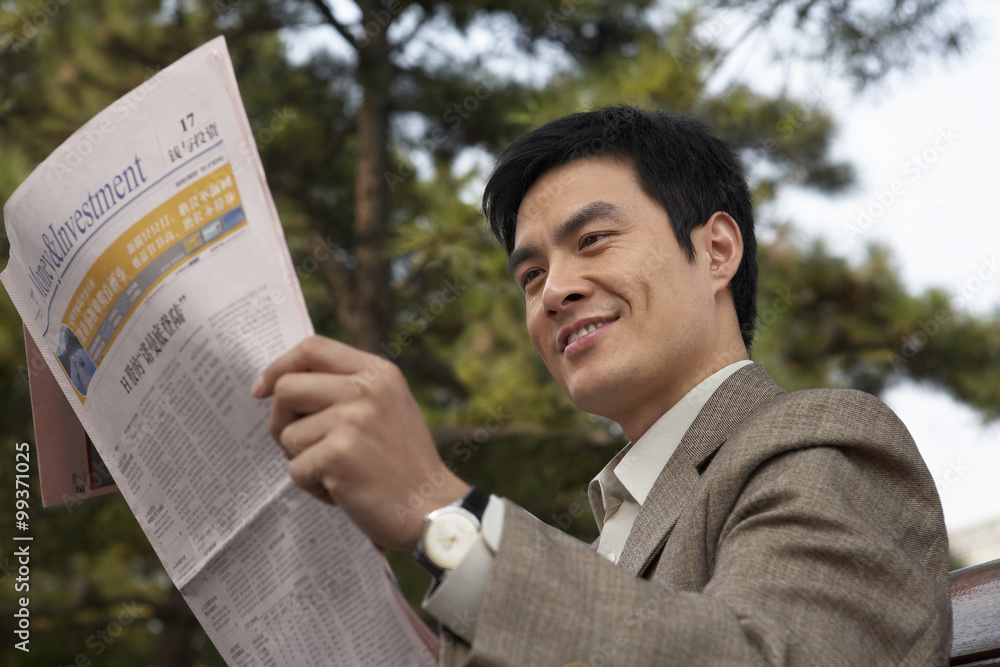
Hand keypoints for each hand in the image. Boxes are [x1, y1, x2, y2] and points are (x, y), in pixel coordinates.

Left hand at [251, 335, 469, 550]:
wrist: (432, 508)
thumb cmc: (403, 464)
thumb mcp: (388, 407)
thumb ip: (348, 388)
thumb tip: (283, 381)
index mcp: (378, 372)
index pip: (312, 349)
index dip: (279, 366)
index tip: (262, 389)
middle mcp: (367, 389)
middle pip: (287, 388)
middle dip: (280, 421)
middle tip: (297, 447)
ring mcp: (352, 420)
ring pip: (288, 434)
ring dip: (302, 460)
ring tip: (338, 473)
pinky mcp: (338, 455)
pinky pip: (295, 468)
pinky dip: (312, 486)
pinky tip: (343, 491)